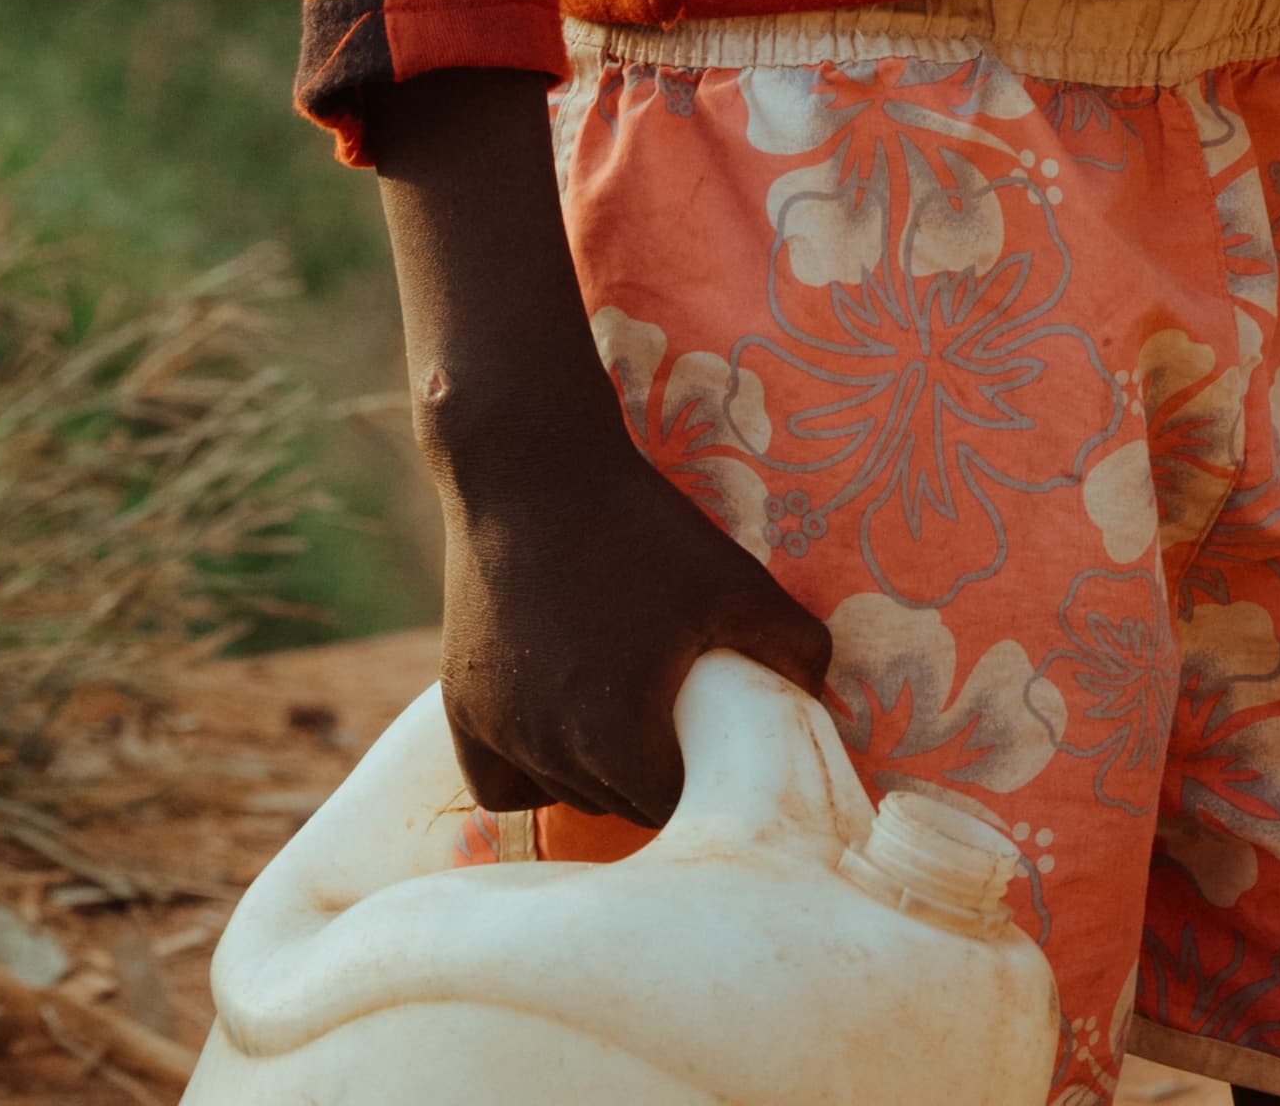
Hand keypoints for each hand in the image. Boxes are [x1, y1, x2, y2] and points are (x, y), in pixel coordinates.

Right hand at [359, 66, 831, 827]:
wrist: (528, 465)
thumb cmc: (636, 525)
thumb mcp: (731, 579)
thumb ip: (791, 646)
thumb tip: (820, 700)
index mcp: (621, 737)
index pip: (673, 813)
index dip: (700, 791)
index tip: (713, 755)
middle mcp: (554, 752)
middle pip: (618, 810)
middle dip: (654, 785)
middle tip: (677, 731)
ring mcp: (499, 733)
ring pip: (562, 796)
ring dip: (597, 776)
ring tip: (624, 719)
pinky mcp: (459, 711)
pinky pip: (502, 783)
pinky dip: (531, 773)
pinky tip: (560, 733)